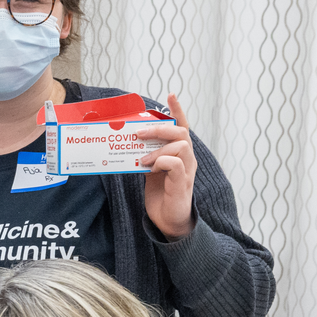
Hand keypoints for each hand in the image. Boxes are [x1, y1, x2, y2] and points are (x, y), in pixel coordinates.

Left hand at [136, 93, 197, 239]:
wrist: (167, 221)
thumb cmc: (160, 194)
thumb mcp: (151, 170)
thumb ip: (146, 155)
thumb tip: (129, 142)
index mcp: (179, 154)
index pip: (182, 128)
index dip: (178, 111)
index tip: (171, 95)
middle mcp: (187, 159)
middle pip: (181, 133)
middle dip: (159, 128)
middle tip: (138, 133)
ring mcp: (187, 171)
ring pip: (180, 146)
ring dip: (157, 149)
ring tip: (142, 160)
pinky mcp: (182, 184)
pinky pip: (176, 164)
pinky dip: (162, 162)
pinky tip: (150, 169)